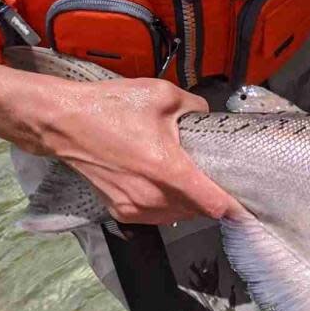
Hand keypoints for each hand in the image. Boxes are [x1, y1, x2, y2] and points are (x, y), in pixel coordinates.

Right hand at [37, 78, 241, 224]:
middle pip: (199, 210)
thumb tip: (207, 116)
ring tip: (187, 179)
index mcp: (169, 171)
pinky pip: (156, 215)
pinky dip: (165, 205)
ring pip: (178, 215)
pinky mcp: (120, 211)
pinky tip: (162, 184)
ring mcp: (135, 208)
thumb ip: (195, 108)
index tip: (247, 202)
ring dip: (188, 203)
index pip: (215, 204)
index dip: (235, 205)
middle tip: (215, 177)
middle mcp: (153, 197)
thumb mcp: (162, 94)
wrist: (62, 122)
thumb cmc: (111, 106)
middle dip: (211, 197)